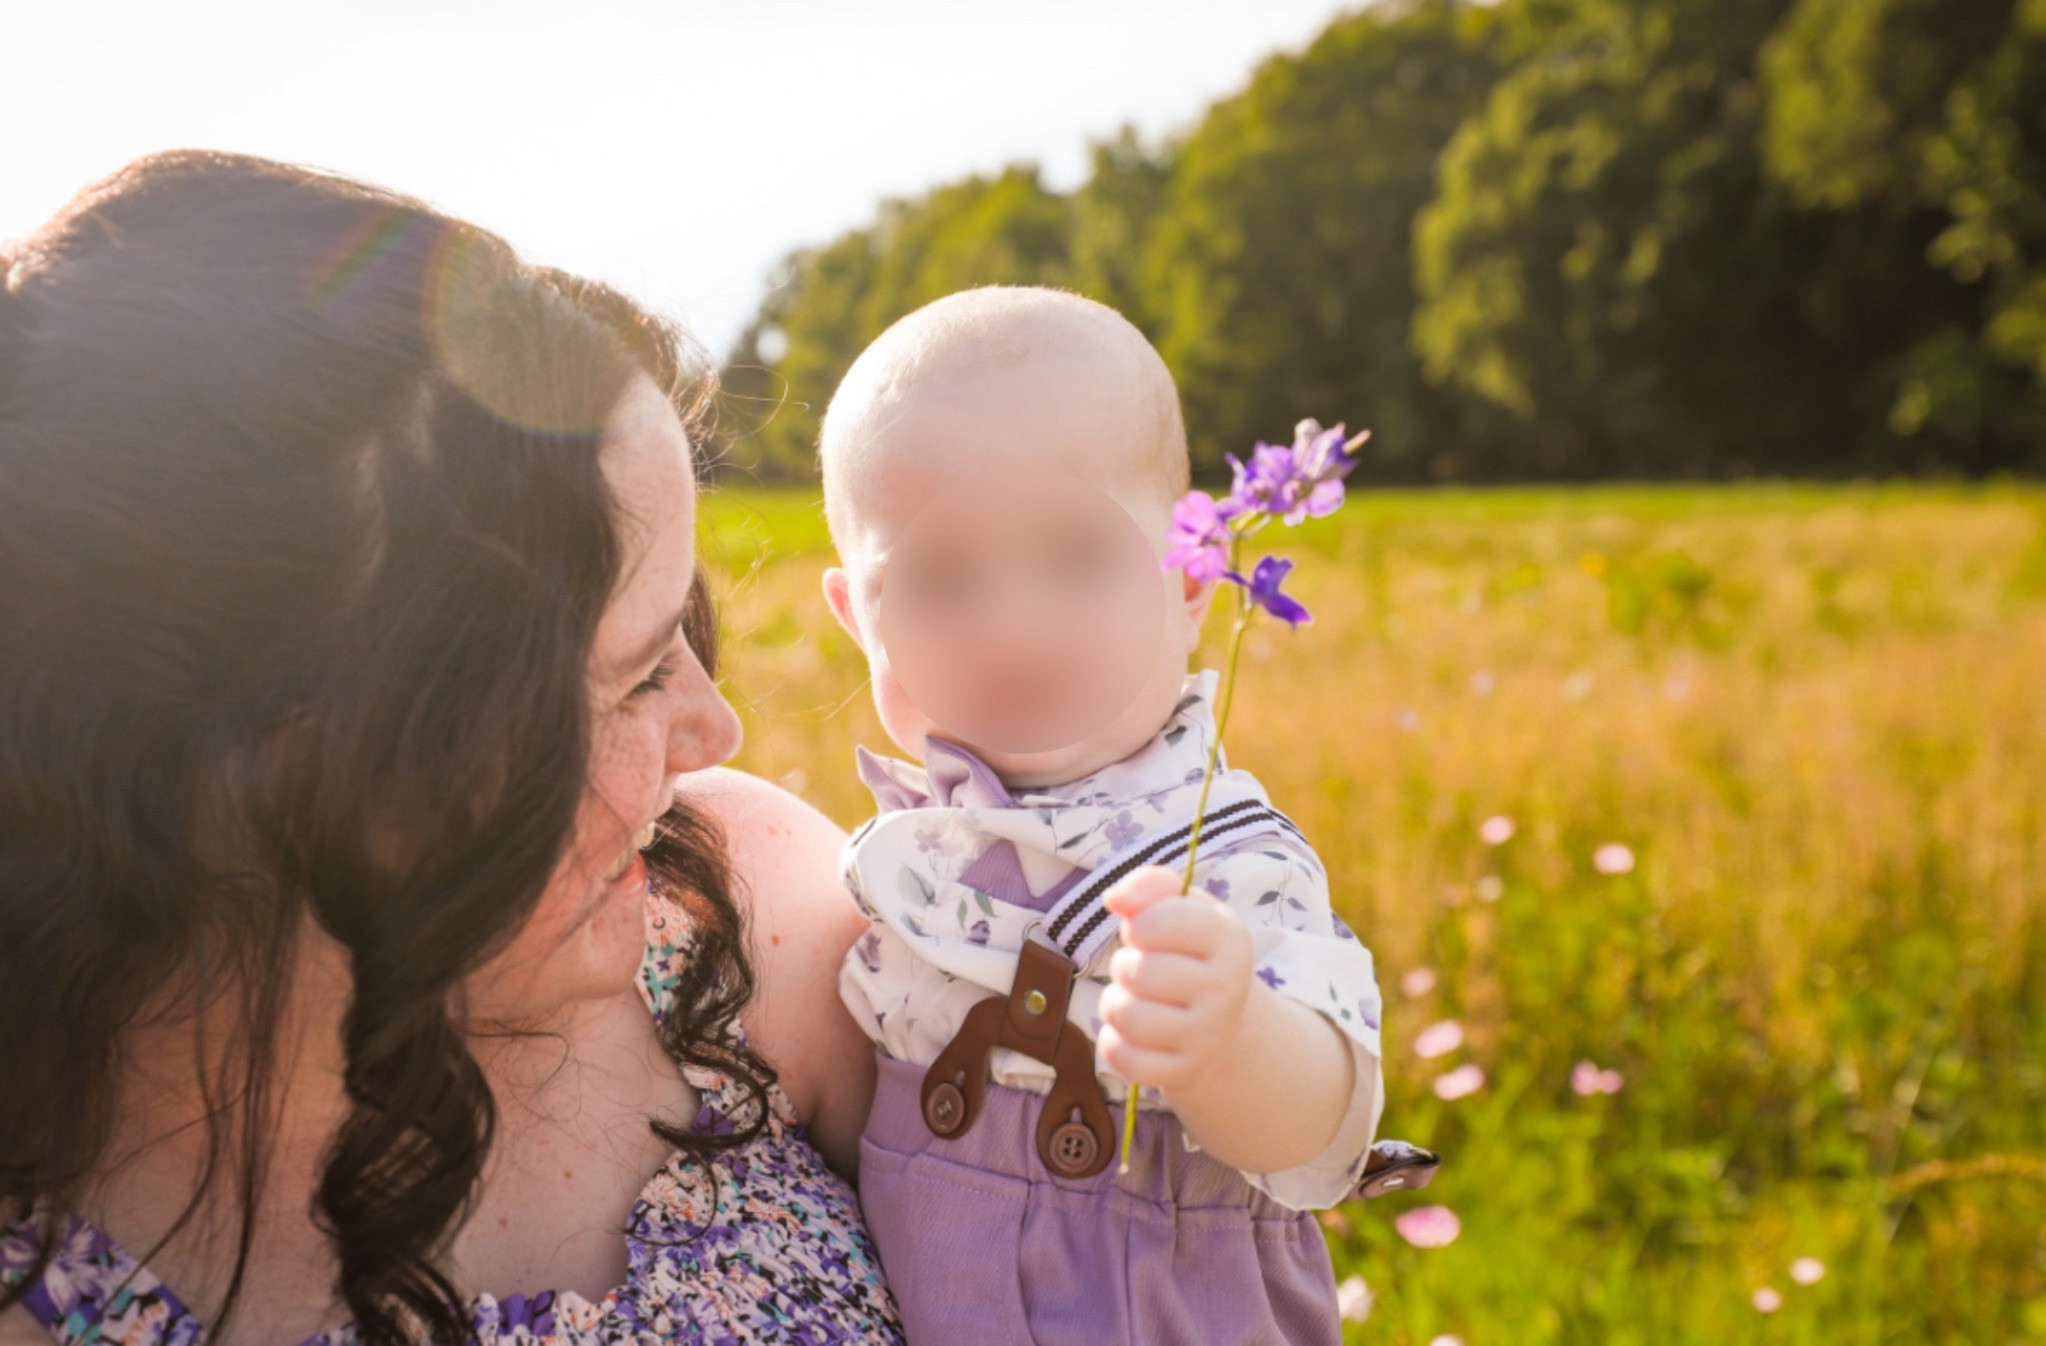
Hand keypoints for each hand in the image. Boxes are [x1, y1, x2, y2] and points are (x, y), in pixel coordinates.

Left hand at [1095, 865, 1255, 1095]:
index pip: (1161, 919)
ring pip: (1128, 1017)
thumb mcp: (1183, 909)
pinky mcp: (1185, 1072)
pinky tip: (1130, 1035)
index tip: (1144, 932)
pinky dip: (1113, 1044)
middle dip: (1125, 966)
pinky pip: (1124, 1059)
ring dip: (1114, 1004)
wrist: (1223, 1026)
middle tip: (1140, 971)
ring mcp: (1208, 1036)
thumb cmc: (1189, 955)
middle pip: (1140, 972)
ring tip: (1132, 999)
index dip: (1137, 924)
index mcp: (1228, 939)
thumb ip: (1150, 886)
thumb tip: (1115, 898)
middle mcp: (1226, 989)